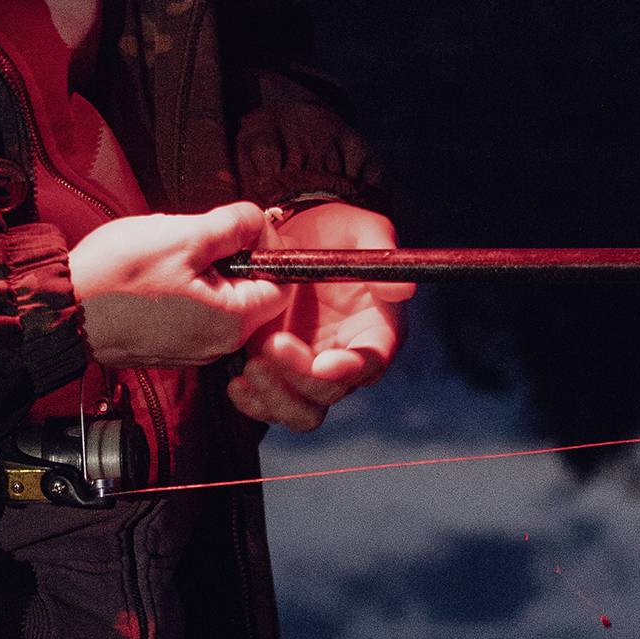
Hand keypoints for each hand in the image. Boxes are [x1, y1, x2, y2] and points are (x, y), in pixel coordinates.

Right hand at [68, 203, 287, 367]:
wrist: (59, 310)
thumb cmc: (115, 275)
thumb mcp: (182, 235)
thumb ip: (231, 226)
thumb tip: (258, 220)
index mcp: (231, 322)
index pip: (282, 284)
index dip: (268, 247)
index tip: (240, 226)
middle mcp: (217, 345)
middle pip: (251, 292)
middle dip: (232, 257)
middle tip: (198, 236)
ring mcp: (191, 349)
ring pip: (220, 299)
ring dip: (205, 270)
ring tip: (170, 253)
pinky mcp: (167, 345)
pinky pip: (194, 311)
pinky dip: (184, 288)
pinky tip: (155, 274)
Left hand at [226, 201, 414, 434]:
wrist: (292, 233)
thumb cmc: (334, 231)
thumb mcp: (361, 229)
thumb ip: (381, 251)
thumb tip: (402, 291)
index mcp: (374, 331)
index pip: (371, 363)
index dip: (349, 370)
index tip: (324, 363)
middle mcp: (344, 358)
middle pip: (330, 392)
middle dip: (301, 377)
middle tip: (272, 346)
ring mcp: (307, 369)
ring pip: (301, 409)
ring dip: (276, 398)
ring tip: (252, 366)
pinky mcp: (276, 371)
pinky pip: (268, 403)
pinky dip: (253, 402)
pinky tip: (238, 383)